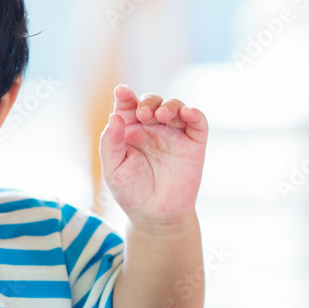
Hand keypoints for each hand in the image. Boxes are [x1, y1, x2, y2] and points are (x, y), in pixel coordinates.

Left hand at [99, 85, 207, 230]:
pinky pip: (198, 122)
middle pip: (152, 102)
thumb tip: (114, 116)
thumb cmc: (130, 192)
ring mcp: (174, 135)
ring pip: (176, 107)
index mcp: (129, 131)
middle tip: (143, 113)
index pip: (127, 106)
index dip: (125, 96)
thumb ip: (110, 143)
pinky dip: (195, 114)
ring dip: (170, 104)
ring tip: (162, 115)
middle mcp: (152, 129)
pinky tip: (187, 113)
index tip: (121, 92)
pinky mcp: (194, 144)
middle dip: (148, 101)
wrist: (155, 216)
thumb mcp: (113, 169)